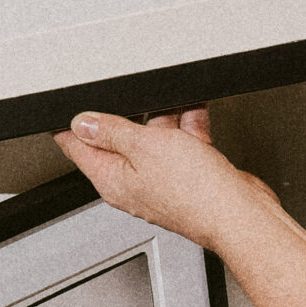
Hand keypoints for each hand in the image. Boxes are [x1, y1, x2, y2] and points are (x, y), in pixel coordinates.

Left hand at [53, 106, 274, 252]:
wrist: (241, 214)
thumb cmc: (196, 193)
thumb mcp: (144, 147)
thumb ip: (111, 132)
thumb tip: (81, 123)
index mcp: (112, 180)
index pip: (77, 149)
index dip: (68, 125)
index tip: (64, 108)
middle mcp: (134, 182)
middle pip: (118, 138)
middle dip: (126, 112)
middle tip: (129, 92)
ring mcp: (163, 178)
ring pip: (154, 136)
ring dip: (163, 114)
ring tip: (170, 96)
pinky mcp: (189, 174)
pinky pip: (181, 141)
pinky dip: (187, 123)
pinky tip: (194, 107)